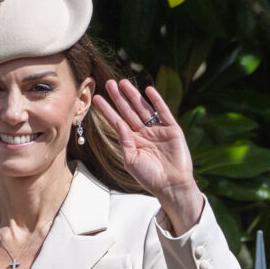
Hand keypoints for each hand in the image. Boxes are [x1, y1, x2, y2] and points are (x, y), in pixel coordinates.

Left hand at [92, 80, 203, 233]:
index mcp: (132, 142)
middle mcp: (144, 133)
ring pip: (143, 108)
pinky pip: (163, 111)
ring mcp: (158, 129)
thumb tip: (119, 124)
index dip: (107, 111)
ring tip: (123, 83)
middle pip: (129, 111)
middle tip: (109, 83)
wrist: (171, 184)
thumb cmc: (149, 177)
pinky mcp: (172, 128)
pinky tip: (148, 91)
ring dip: (134, 96)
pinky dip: (156, 101)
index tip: (97, 98)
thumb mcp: (131, 160)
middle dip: (119, 98)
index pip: (117, 122)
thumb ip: (124, 142)